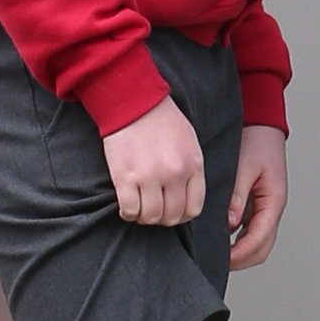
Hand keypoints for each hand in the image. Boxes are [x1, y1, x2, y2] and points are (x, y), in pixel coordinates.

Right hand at [101, 95, 204, 227]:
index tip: (172, 211)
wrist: (134, 101)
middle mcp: (174, 175)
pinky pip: (129, 210)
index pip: (194, 208)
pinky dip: (128, 213)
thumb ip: (191, 169)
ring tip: (139, 209)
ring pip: (150, 217)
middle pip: (172, 216)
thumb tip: (187, 195)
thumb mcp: (189, 142)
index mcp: (193, 166)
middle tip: (153, 210)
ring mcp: (149, 177)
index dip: (182, 215)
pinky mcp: (125, 177)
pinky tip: (126, 207)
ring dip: (144, 218)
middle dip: (162, 218)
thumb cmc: (162, 120)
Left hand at [228, 125, 289, 267]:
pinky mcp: (258, 204)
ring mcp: (266, 208)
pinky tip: (222, 238)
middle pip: (261, 248)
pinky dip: (239, 240)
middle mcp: (273, 208)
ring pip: (258, 242)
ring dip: (241, 252)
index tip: (222, 260)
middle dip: (241, 260)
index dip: (240, 254)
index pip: (259, 239)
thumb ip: (236, 196)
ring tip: (217, 253)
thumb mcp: (243, 167)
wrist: (261, 124)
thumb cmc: (256, 140)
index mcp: (274, 201)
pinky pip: (251, 230)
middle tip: (217, 263)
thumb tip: (229, 223)